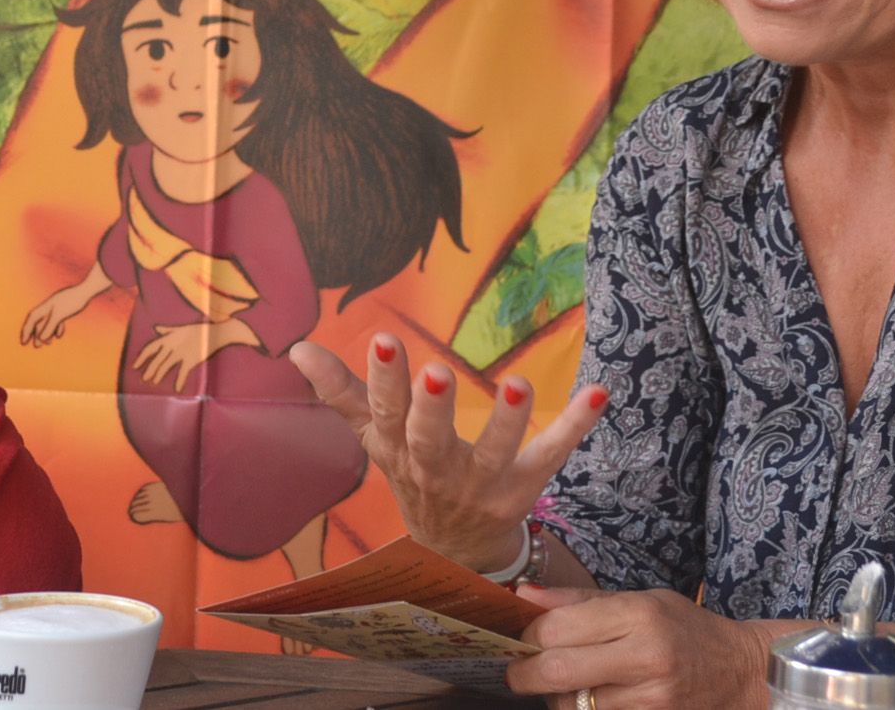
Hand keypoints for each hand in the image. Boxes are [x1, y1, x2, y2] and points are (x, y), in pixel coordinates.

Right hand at [21, 284, 96, 347]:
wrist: (87, 290)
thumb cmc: (73, 301)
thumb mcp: (60, 315)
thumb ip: (49, 327)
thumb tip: (41, 339)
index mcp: (46, 306)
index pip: (32, 319)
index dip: (26, 330)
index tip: (23, 342)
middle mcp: (49, 306)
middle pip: (39, 322)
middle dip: (36, 334)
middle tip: (37, 346)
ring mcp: (57, 307)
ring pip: (48, 322)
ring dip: (47, 333)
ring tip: (48, 343)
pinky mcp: (65, 308)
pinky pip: (57, 320)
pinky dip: (56, 328)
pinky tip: (59, 335)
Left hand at [133, 318, 259, 391]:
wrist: (216, 333)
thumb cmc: (199, 330)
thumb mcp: (181, 327)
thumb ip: (167, 330)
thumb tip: (155, 328)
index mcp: (169, 337)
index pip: (150, 347)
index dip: (142, 357)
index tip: (135, 366)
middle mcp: (172, 345)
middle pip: (157, 360)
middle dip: (150, 370)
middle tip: (145, 378)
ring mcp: (181, 353)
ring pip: (166, 366)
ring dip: (159, 375)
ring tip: (155, 382)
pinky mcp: (191, 360)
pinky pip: (182, 372)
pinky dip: (179, 381)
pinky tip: (176, 389)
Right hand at [290, 334, 606, 571]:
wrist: (453, 555)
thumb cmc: (413, 476)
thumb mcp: (375, 438)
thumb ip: (341, 392)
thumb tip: (297, 347)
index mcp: (397, 449)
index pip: (384, 412)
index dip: (382, 379)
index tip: (382, 340)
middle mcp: (435, 469)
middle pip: (429, 439)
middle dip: (430, 407)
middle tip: (435, 373)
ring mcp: (480, 484)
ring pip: (493, 452)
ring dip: (506, 420)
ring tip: (517, 384)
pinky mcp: (521, 492)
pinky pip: (550, 458)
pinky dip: (575, 426)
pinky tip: (598, 393)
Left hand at [507, 587, 773, 709]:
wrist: (740, 672)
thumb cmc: (684, 628)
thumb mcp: (638, 599)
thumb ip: (578, 600)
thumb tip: (524, 594)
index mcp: (638, 615)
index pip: (558, 629)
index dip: (528, 635)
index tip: (522, 637)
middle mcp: (645, 657)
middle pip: (557, 671)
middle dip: (524, 674)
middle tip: (517, 671)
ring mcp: (651, 699)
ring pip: (572, 705)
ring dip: (553, 697)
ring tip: (561, 683)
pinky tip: (588, 699)